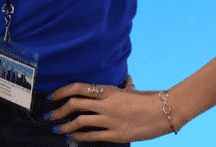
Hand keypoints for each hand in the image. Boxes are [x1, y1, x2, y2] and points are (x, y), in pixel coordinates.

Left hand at [46, 82, 178, 142]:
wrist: (166, 111)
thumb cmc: (149, 99)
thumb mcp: (131, 89)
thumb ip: (122, 87)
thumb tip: (125, 79)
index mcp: (107, 90)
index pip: (77, 88)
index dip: (61, 92)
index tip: (52, 97)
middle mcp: (105, 104)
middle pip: (74, 104)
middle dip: (58, 111)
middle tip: (50, 115)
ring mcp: (110, 120)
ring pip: (79, 121)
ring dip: (65, 126)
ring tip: (58, 128)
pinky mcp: (116, 134)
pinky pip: (92, 136)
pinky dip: (80, 136)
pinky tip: (74, 136)